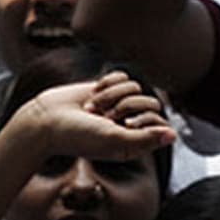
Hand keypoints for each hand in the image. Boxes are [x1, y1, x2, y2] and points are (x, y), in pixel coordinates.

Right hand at [17, 70, 176, 160]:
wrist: (46, 119)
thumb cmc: (77, 136)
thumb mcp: (113, 140)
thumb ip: (145, 139)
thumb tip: (173, 136)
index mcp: (134, 143)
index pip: (161, 124)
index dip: (146, 120)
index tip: (126, 123)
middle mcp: (128, 124)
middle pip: (150, 103)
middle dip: (127, 105)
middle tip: (104, 116)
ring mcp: (118, 105)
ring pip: (135, 87)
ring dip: (112, 95)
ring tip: (91, 108)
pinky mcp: (107, 89)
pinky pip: (122, 76)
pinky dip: (107, 83)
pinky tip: (92, 95)